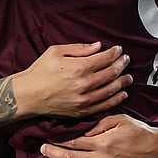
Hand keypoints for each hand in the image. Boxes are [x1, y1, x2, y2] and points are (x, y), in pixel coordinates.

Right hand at [11, 42, 130, 118]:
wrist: (28, 95)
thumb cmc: (40, 71)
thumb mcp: (56, 51)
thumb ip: (80, 48)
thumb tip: (99, 46)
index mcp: (78, 67)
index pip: (105, 58)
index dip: (115, 53)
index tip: (119, 50)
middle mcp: (84, 84)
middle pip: (111, 73)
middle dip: (122, 64)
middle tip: (126, 60)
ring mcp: (85, 100)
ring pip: (112, 89)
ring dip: (122, 82)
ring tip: (128, 76)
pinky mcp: (82, 111)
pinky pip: (105, 105)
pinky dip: (116, 99)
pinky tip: (122, 93)